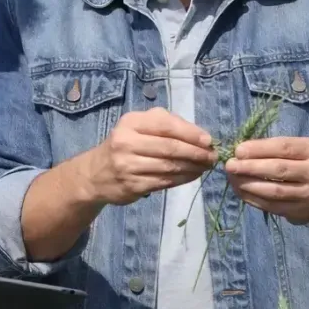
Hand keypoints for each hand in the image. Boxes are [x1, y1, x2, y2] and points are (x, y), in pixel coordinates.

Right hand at [85, 108, 216, 205]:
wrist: (96, 173)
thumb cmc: (126, 145)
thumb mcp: (140, 126)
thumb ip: (167, 125)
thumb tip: (201, 136)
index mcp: (131, 123)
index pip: (166, 126)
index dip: (191, 133)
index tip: (209, 141)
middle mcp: (126, 142)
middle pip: (170, 148)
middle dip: (196, 153)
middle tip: (212, 157)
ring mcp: (128, 166)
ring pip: (169, 167)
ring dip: (193, 168)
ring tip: (206, 166)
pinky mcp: (132, 186)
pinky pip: (164, 182)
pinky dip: (183, 179)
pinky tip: (193, 176)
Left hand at [222, 137, 308, 224]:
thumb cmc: (303, 165)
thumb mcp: (298, 150)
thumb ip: (273, 148)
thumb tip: (240, 152)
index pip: (283, 147)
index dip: (259, 149)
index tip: (238, 150)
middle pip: (278, 169)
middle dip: (250, 167)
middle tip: (230, 165)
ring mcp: (308, 194)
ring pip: (274, 190)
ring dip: (248, 184)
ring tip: (232, 178)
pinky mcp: (299, 212)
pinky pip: (272, 206)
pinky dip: (253, 199)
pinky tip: (241, 191)